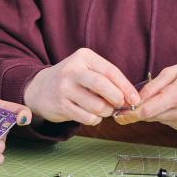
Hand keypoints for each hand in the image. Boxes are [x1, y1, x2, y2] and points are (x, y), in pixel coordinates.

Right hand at [23, 48, 140, 125]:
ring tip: (104, 110)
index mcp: (84, 57)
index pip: (111, 71)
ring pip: (97, 105)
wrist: (40, 88)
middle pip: (103, 85)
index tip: (135, 99)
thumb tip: (131, 98)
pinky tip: (92, 115)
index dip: (126, 87)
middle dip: (117, 98)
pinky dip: (95, 120)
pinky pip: (87, 118)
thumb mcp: (88, 69)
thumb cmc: (73, 79)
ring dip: (106, 112)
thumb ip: (108, 79)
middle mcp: (72, 70)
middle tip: (121, 105)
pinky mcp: (60, 105)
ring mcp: (64, 88)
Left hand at [114, 60, 176, 132]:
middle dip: (138, 110)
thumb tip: (134, 100)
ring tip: (164, 95)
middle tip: (131, 101)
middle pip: (149, 117)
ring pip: (156, 119)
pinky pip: (165, 121)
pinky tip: (172, 103)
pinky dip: (163, 113)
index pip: (147, 111)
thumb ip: (152, 87)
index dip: (130, 114)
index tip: (118, 115)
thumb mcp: (173, 71)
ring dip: (152, 110)